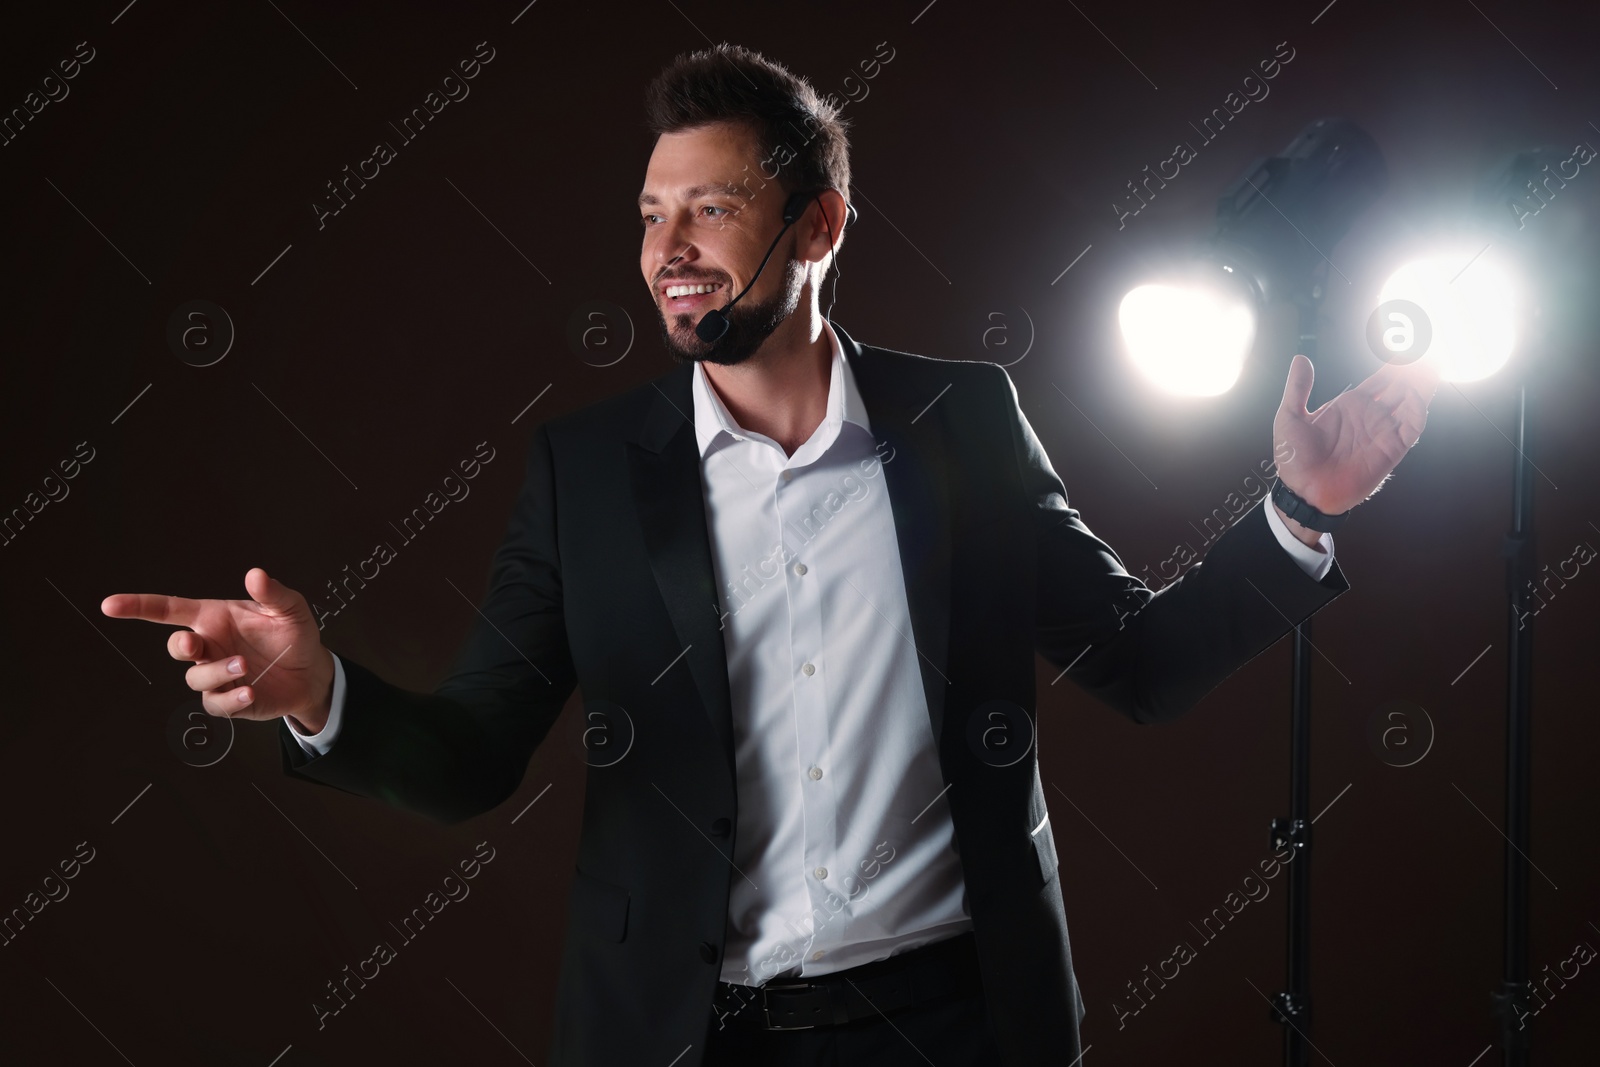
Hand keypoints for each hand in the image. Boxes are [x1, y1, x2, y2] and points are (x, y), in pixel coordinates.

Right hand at [101, 567, 334, 732]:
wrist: (311, 672)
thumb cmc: (293, 634)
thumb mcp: (289, 609)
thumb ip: (272, 593)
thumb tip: (255, 574)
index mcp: (214, 618)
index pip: (169, 610)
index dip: (138, 607)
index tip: (110, 605)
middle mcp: (209, 646)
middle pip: (176, 646)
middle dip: (179, 646)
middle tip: (195, 643)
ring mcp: (216, 674)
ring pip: (195, 677)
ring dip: (216, 672)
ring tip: (245, 666)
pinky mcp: (228, 700)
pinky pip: (215, 703)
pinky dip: (230, 699)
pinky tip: (250, 691)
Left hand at [1272, 353, 1440, 516]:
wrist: (1302, 492)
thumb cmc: (1294, 459)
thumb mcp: (1290, 417)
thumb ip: (1298, 388)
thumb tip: (1300, 358)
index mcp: (1351, 405)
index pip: (1381, 380)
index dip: (1395, 365)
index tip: (1408, 347)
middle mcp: (1371, 416)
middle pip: (1402, 388)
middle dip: (1416, 370)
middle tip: (1428, 350)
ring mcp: (1383, 432)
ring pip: (1412, 404)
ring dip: (1423, 385)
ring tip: (1432, 364)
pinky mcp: (1391, 450)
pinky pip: (1412, 428)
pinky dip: (1418, 411)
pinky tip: (1414, 396)